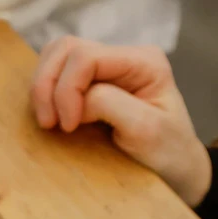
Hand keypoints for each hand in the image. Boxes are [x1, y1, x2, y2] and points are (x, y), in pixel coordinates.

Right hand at [31, 36, 209, 205]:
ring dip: (42, 88)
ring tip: (49, 120)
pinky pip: (55, 73)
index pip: (85, 57)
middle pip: (65, 49)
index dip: (66, 90)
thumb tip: (77, 98)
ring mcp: (105, 67)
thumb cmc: (167, 152)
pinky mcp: (89, 82)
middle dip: (47, 86)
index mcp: (143, 61)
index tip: (67, 127)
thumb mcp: (146, 130)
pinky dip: (44, 92)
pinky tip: (52, 115)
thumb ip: (111, 105)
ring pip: (55, 56)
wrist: (174, 169)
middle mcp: (123, 56)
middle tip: (49, 123)